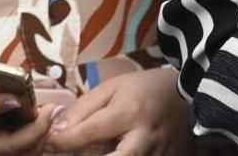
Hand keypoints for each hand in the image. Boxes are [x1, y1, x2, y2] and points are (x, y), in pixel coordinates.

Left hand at [46, 68, 190, 155]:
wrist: (190, 93)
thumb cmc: (145, 88)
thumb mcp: (113, 88)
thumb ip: (84, 108)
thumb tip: (56, 130)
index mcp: (129, 112)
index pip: (89, 131)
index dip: (63, 141)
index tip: (46, 144)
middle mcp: (144, 137)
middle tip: (71, 154)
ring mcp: (158, 154)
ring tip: (99, 149)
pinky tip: (116, 151)